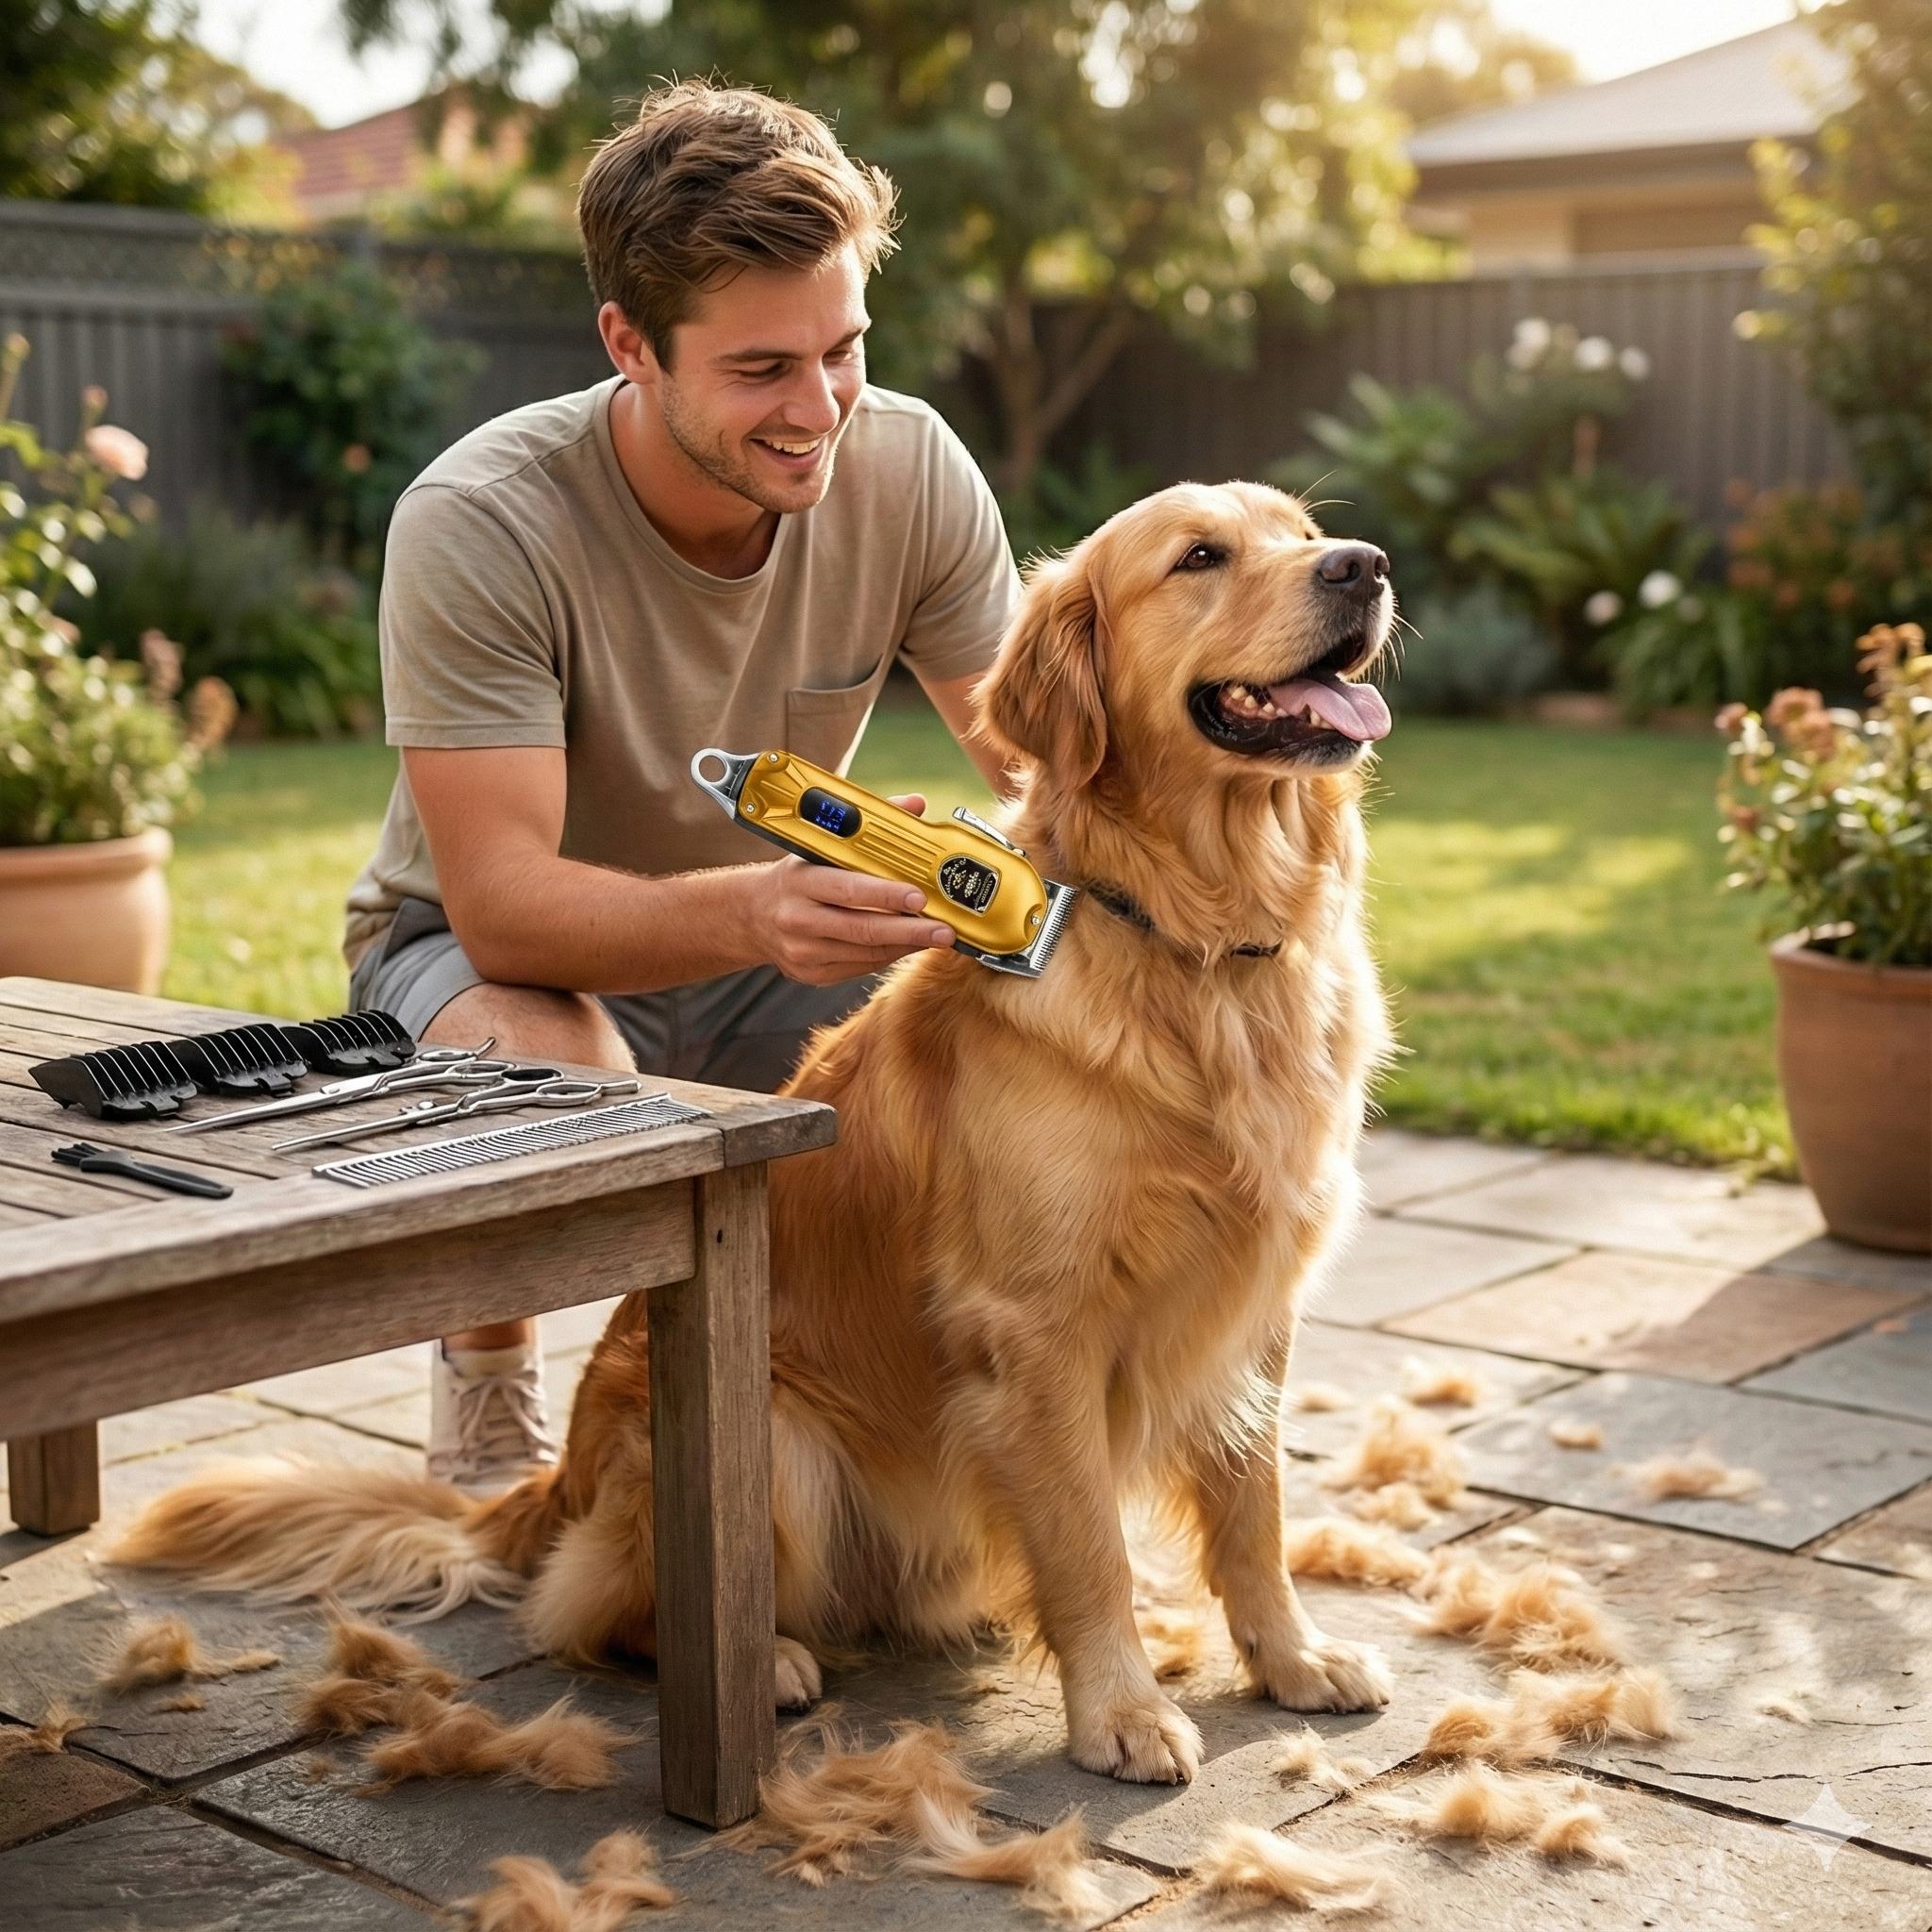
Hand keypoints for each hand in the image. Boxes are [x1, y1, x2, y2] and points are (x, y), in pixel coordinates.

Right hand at [749, 792, 957, 985]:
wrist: (750, 915)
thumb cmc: (796, 876)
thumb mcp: (819, 847)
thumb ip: (868, 826)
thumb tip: (914, 805)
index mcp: (800, 881)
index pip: (848, 889)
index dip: (886, 895)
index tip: (920, 897)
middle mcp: (798, 919)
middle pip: (862, 929)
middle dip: (909, 931)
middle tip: (945, 930)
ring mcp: (803, 952)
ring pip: (865, 953)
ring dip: (905, 945)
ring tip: (936, 937)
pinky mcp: (812, 974)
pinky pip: (860, 967)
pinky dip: (888, 956)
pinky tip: (908, 945)